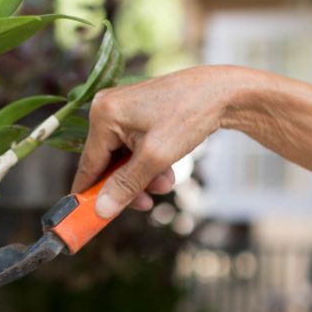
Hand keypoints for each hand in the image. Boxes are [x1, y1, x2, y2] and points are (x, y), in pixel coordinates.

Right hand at [73, 65, 260, 217]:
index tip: (89, 218)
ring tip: (167, 181)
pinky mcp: (135, 112)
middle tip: (148, 201)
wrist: (222, 93)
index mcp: (103, 115)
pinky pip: (133, 147)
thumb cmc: (189, 116)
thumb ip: (125, 186)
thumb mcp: (155, 158)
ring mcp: (120, 109)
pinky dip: (148, 162)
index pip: (89, 164)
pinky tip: (167, 168)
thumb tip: (101, 210)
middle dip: (129, 184)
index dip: (90, 193)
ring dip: (143, 176)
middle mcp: (106, 108)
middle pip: (106, 163)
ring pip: (122, 158)